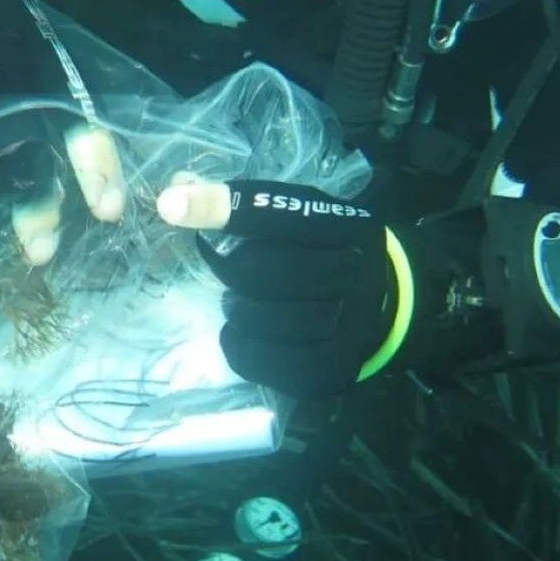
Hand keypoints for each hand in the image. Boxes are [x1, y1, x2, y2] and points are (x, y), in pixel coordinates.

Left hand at [157, 179, 397, 396]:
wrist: (388, 307)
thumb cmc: (330, 252)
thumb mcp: (308, 217)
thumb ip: (253, 205)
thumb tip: (178, 190)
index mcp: (349, 224)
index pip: (276, 213)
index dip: (221, 208)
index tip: (171, 205)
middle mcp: (357, 274)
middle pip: (265, 270)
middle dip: (229, 268)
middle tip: (225, 269)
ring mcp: (350, 327)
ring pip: (264, 318)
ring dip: (236, 310)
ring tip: (237, 303)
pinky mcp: (334, 370)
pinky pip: (266, 361)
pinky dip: (239, 347)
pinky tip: (239, 334)